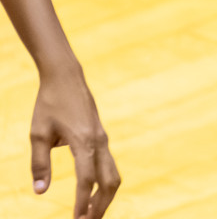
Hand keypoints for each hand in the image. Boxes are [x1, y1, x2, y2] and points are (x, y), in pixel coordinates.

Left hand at [31, 67, 119, 218]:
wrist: (67, 77)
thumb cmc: (50, 104)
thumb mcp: (38, 134)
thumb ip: (40, 163)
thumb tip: (40, 192)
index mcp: (84, 142)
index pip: (87, 179)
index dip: (82, 202)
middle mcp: (99, 142)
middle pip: (109, 181)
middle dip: (100, 206)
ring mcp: (103, 139)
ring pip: (113, 174)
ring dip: (105, 197)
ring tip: (91, 214)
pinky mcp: (101, 137)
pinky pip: (108, 165)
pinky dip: (104, 183)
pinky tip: (92, 193)